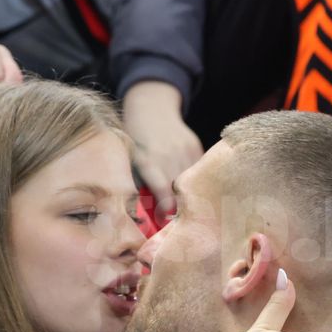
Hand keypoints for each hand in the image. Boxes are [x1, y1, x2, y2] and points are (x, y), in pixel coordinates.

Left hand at [121, 81, 202, 214]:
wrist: (151, 107)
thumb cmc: (135, 139)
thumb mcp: (131, 159)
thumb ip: (141, 183)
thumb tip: (147, 214)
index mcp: (149, 160)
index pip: (162, 189)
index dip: (166, 209)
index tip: (167, 222)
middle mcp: (169, 154)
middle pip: (180, 188)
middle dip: (181, 207)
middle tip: (181, 224)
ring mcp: (184, 149)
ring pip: (193, 180)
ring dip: (192, 195)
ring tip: (193, 211)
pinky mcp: (195, 146)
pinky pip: (200, 170)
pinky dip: (197, 181)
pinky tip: (195, 188)